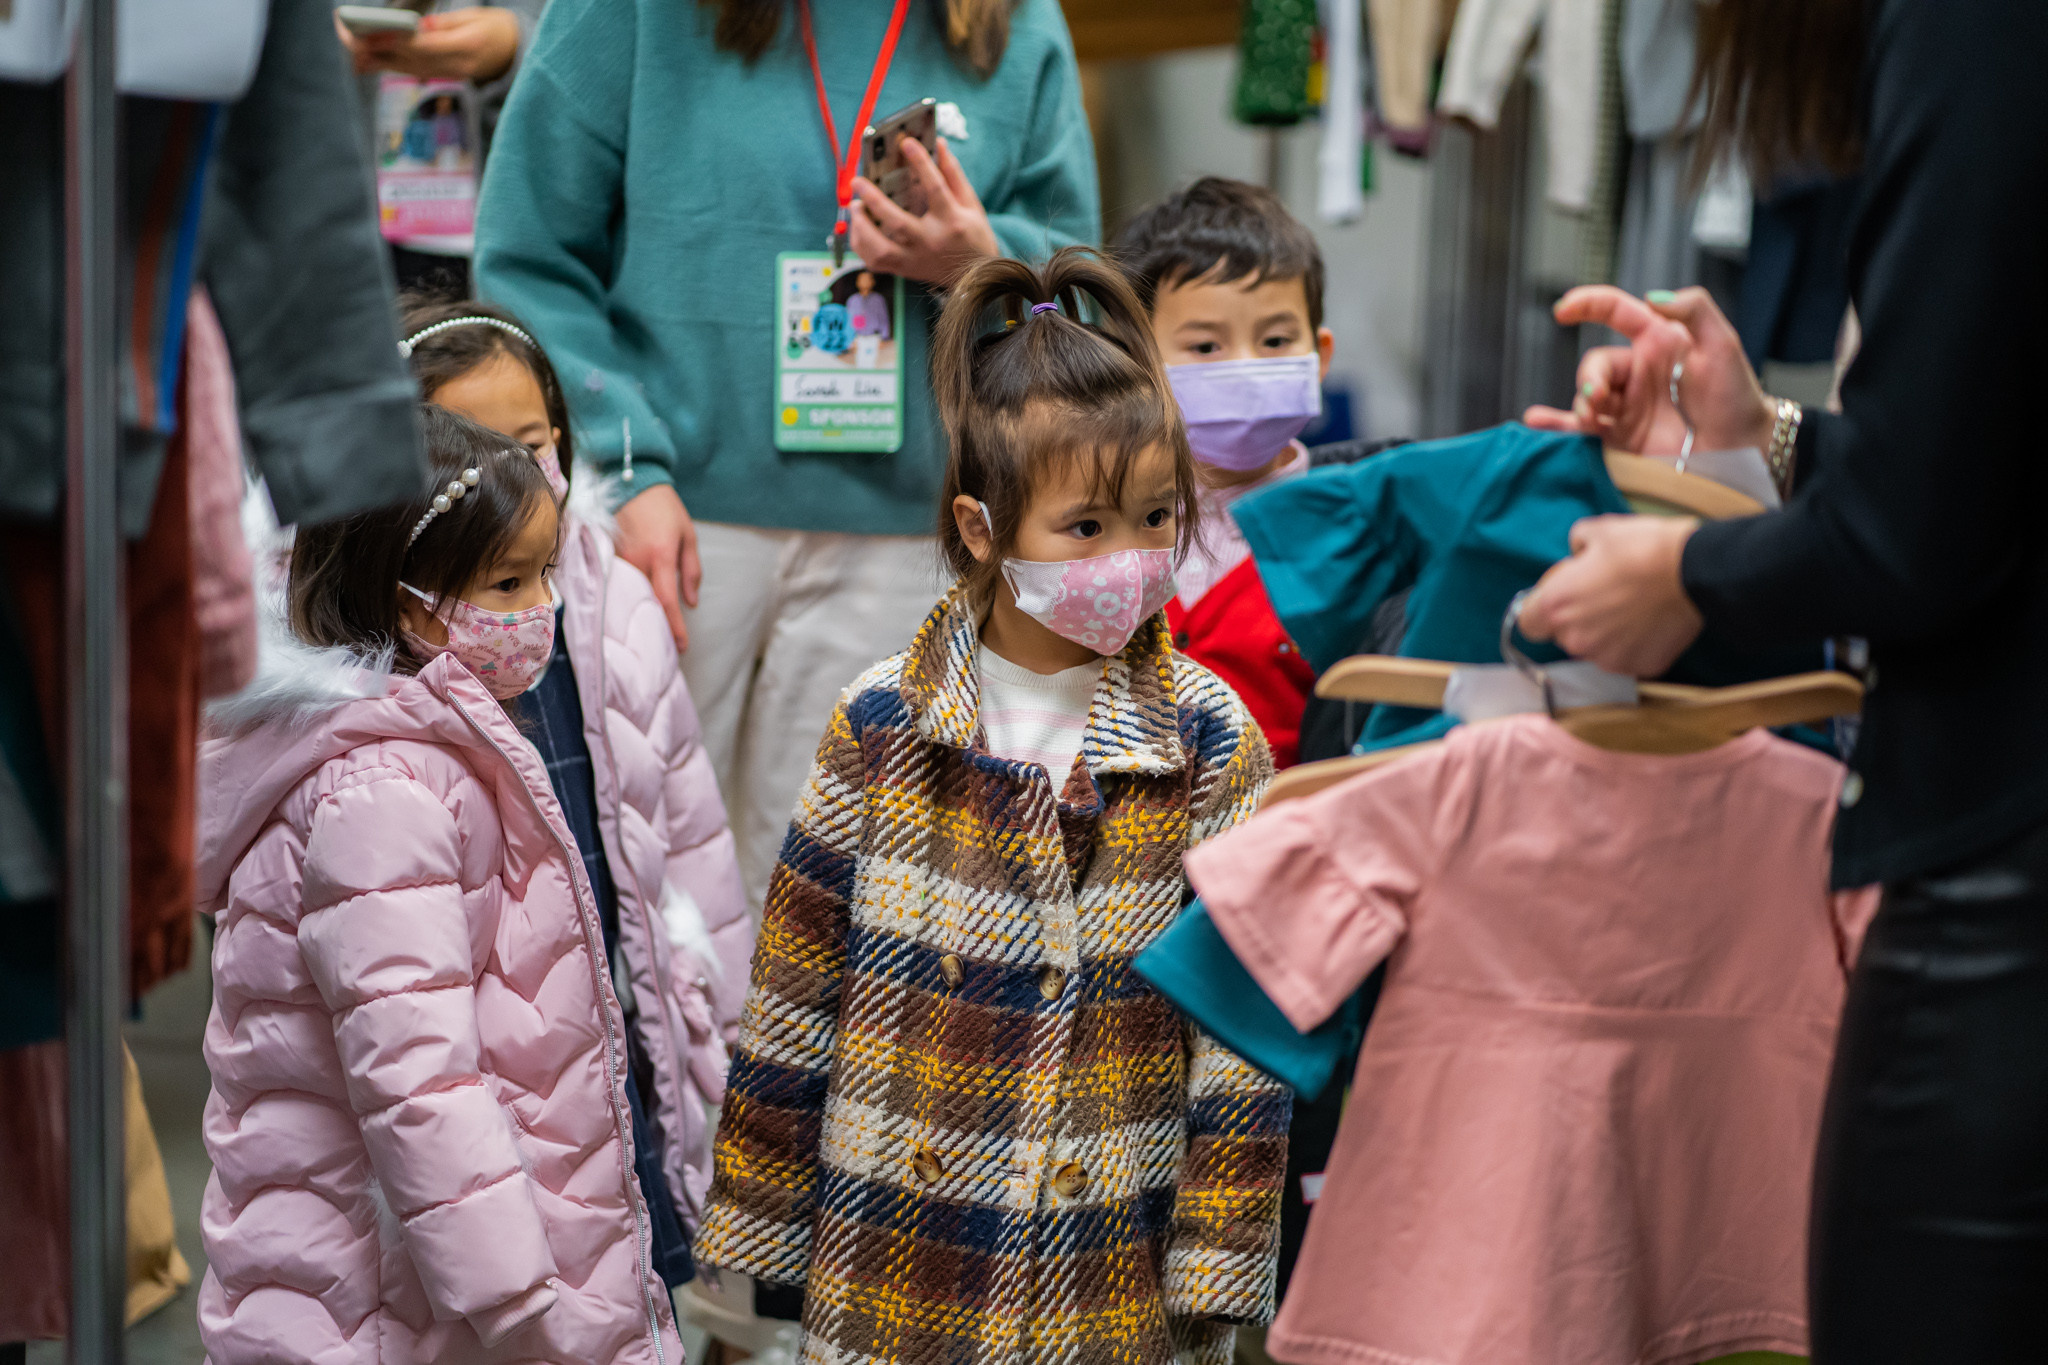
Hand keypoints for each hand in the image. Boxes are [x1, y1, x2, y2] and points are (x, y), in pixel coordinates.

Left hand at [338, 7, 520, 81]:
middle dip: (376, 48)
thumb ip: (444, 25)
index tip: (372, 31)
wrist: (516, 54)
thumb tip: (415, 29)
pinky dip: (387, 65)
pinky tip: (365, 60)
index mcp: (468, 46)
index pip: (424, 45)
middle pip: (409, 59)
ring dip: (375, 58)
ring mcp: (448, 75)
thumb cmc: (496, 29)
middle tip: (348, 35)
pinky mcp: (442, 76)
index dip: (395, 39)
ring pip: (406, 68)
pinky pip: (410, 71)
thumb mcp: (474, 18)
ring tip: (349, 46)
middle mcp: (455, 66)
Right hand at [612, 484, 701, 651]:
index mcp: (660, 556)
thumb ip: (691, 571)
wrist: (631, 482)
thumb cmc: (664, 509)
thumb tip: (692, 602)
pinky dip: (625, 597)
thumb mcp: (687, 536)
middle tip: (665, 646)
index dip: (674, 626)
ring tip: (648, 632)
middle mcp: (636, 561)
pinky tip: (631, 608)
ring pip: (629, 596)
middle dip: (656, 625)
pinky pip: (616, 584)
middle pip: (645, 603)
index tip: (681, 646)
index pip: (667, 599)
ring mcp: (617, 560)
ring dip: (639, 613)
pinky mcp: (605, 557)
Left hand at [847, 137, 999, 285]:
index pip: (936, 188)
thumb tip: (939, 144)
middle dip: (874, 199)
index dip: (921, 163)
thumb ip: (953, 174)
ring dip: (861, 226)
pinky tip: (859, 226)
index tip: (907, 142)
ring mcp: (915, 260)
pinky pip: (874, 262)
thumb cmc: (972, 235)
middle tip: (857, 181)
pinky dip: (861, 243)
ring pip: (880, 249)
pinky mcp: (904, 271)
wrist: (977, 277)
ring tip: (855, 206)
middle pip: (897, 222)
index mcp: (952, 222)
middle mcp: (931, 242)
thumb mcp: (971, 204)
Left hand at [1518, 514, 1704, 677]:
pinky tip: (1651, 620)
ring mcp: (1609, 658)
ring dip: (1607, 632)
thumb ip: (1575, 547)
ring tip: (1633, 606)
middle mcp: (1576, 640)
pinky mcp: (1641, 667)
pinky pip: (1629, 656)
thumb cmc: (1640, 547)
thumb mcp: (1596, 531)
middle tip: (1605, 593)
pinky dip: (1636, 643)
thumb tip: (1579, 554)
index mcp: (1556, 608)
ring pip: (1597, 648)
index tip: (1558, 598)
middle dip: (1579, 618)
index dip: (1540, 611)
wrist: (1694, 569)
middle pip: (1565, 635)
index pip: (1527, 624)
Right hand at [1522, 286, 1774, 456]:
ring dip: (1580, 405)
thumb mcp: (1722, 344)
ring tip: (1589, 417)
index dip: (1588, 305)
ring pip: (1585, 397)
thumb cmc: (1737, 396)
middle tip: (1598, 398)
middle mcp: (1637, 373)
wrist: (1742, 451)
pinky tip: (1537, 421)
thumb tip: (1652, 295)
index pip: (1615, 312)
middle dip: (1589, 379)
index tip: (1564, 310)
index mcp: (1656, 342)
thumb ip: (1693, 309)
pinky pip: (1581, 430)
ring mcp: (1627, 407)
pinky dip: (1556, 426)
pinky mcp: (1621, 439)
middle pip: (1594, 365)